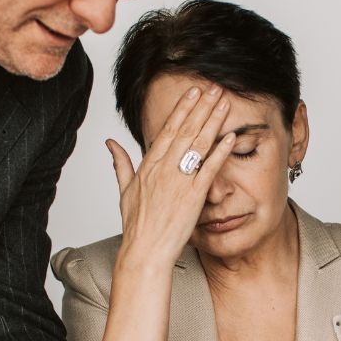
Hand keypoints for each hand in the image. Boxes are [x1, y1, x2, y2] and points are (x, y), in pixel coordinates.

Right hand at [108, 83, 236, 266]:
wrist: (145, 252)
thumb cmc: (136, 226)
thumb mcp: (124, 190)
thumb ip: (120, 163)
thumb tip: (110, 143)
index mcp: (148, 166)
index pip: (167, 129)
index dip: (182, 109)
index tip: (193, 93)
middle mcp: (163, 169)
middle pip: (185, 130)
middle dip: (201, 107)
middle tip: (214, 88)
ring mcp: (178, 182)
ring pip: (197, 144)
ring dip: (212, 121)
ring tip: (224, 102)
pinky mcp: (192, 196)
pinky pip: (209, 170)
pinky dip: (220, 152)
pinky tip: (230, 137)